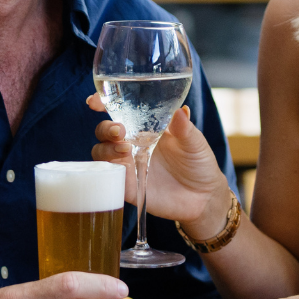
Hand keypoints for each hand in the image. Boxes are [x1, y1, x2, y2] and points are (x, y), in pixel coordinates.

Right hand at [87, 95, 230, 234]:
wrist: (204, 197)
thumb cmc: (199, 164)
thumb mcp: (195, 143)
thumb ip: (185, 128)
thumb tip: (181, 110)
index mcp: (146, 127)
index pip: (119, 111)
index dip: (103, 104)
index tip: (94, 101)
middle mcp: (133, 144)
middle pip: (105, 131)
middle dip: (105, 127)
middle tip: (119, 130)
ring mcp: (128, 165)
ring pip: (101, 152)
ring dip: (106, 148)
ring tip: (125, 149)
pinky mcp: (128, 186)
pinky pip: (109, 177)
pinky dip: (110, 170)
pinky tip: (122, 167)